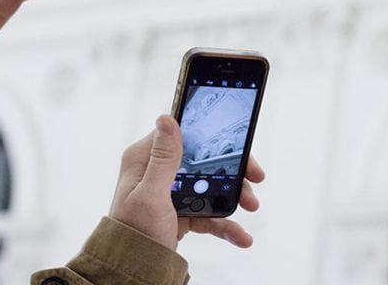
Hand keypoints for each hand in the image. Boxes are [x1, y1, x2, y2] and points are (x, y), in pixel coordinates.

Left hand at [109, 115, 264, 250]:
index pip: (185, 135)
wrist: (132, 274)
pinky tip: (240, 235)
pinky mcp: (180, 213)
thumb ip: (163, 158)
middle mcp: (158, 172)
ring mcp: (170, 193)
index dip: (214, 139)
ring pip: (211, 185)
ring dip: (234, 196)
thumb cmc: (133, 235)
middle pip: (204, 160)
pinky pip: (208, 212)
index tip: (240, 147)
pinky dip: (226, 223)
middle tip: (255, 178)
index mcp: (145, 159)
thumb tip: (166, 118)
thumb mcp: (150, 195)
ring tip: (250, 206)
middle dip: (233, 171)